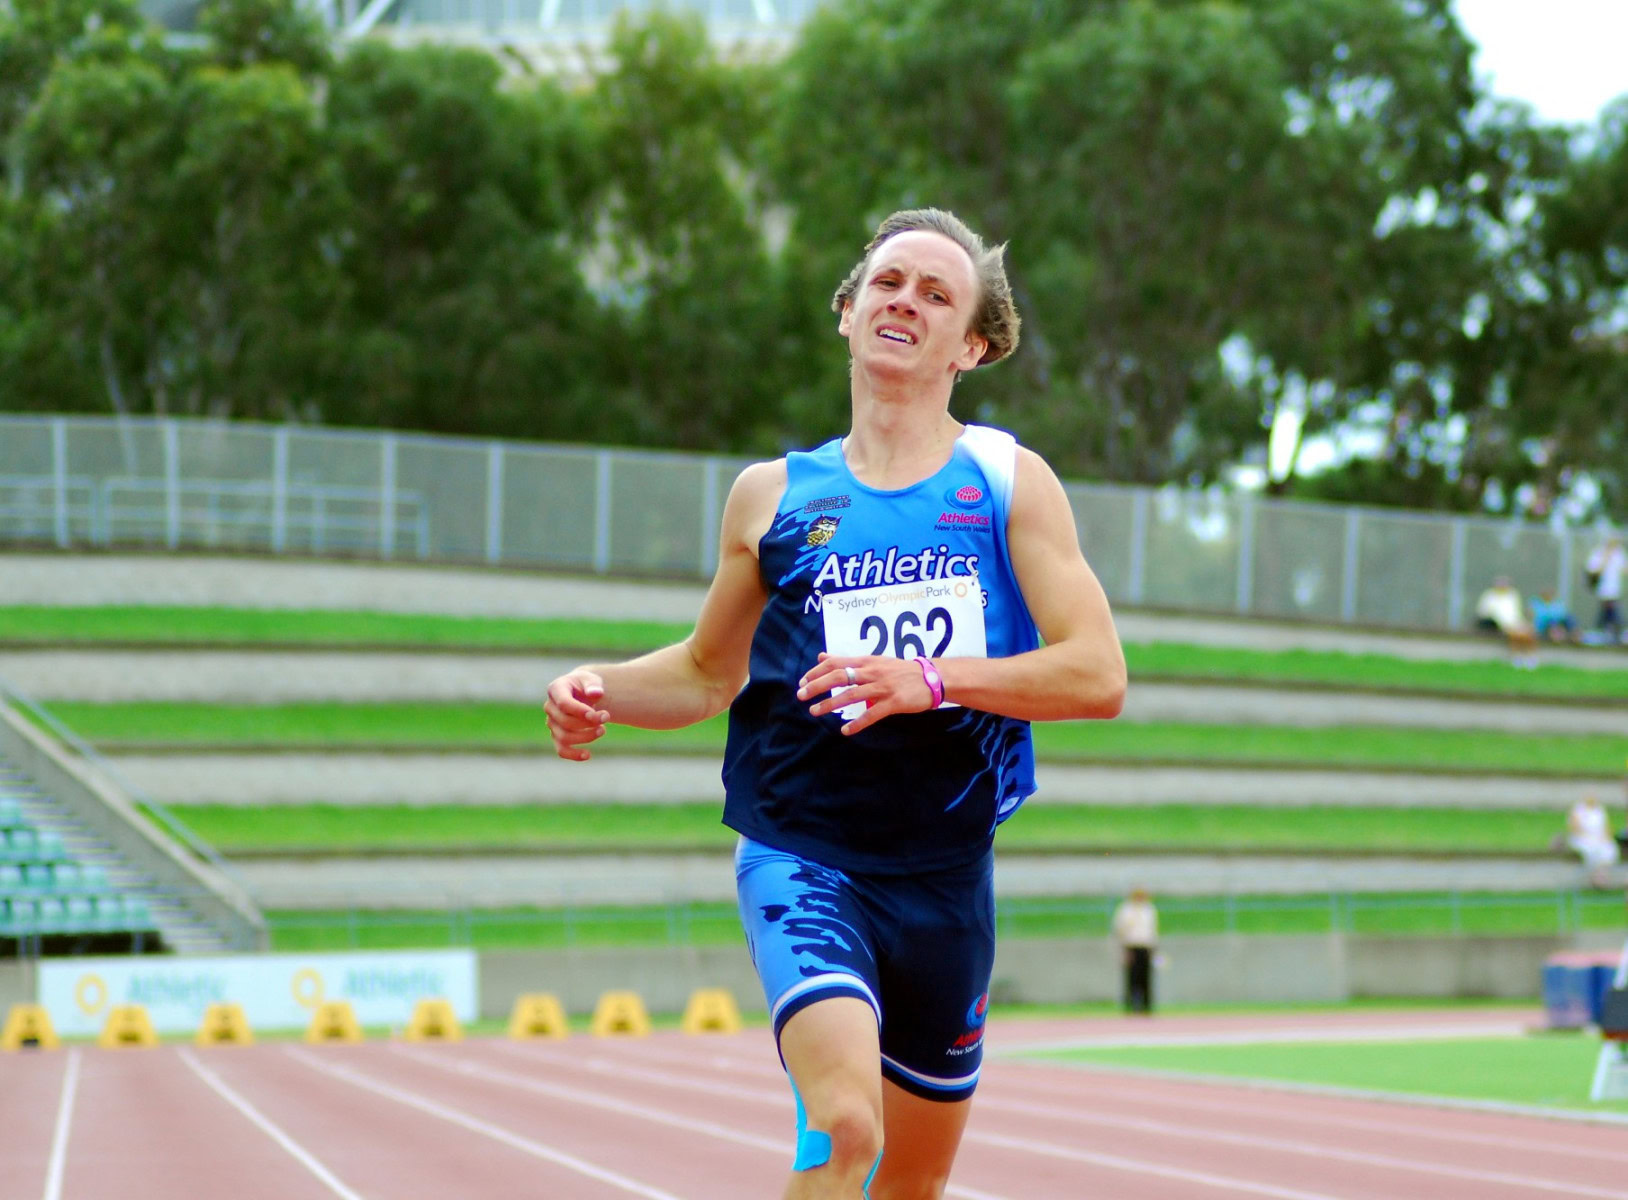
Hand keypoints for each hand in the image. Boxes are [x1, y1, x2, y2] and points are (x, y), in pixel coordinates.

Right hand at [544, 669, 608, 760]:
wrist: (582, 692)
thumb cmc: (586, 685)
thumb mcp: (591, 679)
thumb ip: (593, 685)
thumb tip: (596, 693)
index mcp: (555, 689)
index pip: (564, 704)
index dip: (580, 711)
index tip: (597, 715)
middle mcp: (550, 707)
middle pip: (565, 722)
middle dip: (588, 723)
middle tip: (606, 717)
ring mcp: (552, 723)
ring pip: (564, 737)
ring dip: (586, 737)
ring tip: (603, 730)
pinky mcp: (557, 736)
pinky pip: (561, 750)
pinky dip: (573, 755)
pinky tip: (588, 755)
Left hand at [796, 651, 934, 735]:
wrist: (932, 677)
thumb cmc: (900, 670)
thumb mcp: (873, 660)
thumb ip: (847, 661)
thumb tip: (822, 657)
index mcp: (866, 661)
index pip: (836, 663)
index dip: (816, 672)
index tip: (802, 682)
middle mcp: (872, 672)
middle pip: (839, 677)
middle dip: (818, 686)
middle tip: (801, 695)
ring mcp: (883, 687)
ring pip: (852, 695)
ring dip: (831, 704)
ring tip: (815, 712)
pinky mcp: (893, 703)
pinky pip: (872, 714)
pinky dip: (857, 723)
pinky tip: (845, 731)